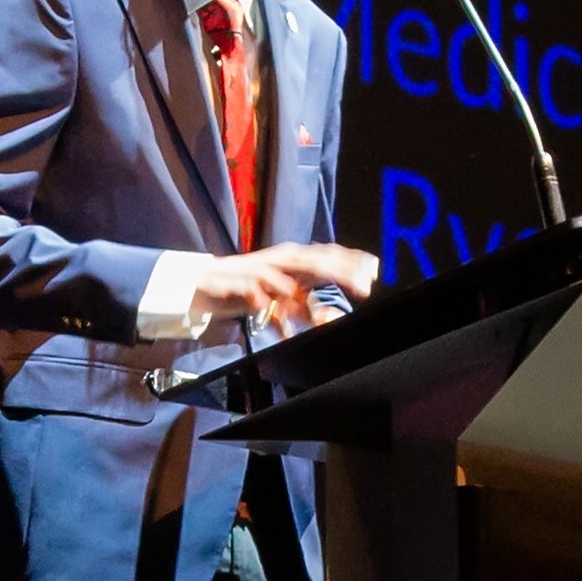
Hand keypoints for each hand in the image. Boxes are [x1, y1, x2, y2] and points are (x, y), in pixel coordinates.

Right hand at [184, 241, 379, 330]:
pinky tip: (282, 325)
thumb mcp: (282, 294)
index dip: (352, 260)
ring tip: (324, 318)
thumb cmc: (249, 287)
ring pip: (289, 279)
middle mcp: (280, 259)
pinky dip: (271, 307)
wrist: (205, 281)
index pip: (328, 254)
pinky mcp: (240, 282)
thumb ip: (305, 300)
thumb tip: (328, 318)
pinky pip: (259, 294)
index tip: (376, 270)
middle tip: (364, 288)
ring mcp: (260, 269)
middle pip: (315, 262)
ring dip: (307, 299)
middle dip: (341, 273)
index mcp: (293, 258)